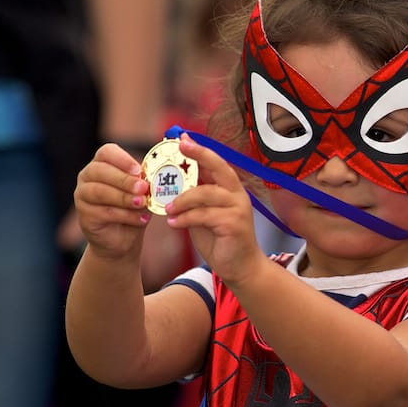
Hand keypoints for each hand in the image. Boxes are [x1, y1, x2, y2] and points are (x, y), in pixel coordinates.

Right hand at [73, 143, 149, 260]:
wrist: (122, 238)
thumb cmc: (133, 209)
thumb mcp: (143, 193)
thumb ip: (145, 183)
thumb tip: (157, 176)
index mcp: (103, 163)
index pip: (107, 152)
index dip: (122, 159)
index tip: (139, 170)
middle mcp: (88, 175)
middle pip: (101, 171)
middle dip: (124, 180)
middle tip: (143, 188)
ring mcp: (82, 194)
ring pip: (100, 192)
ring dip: (124, 198)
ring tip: (143, 203)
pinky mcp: (84, 215)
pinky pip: (104, 212)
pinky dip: (125, 215)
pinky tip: (141, 219)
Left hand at [165, 134, 262, 283]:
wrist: (240, 268)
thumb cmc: (220, 240)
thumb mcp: (203, 216)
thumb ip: (194, 200)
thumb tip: (171, 184)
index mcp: (230, 189)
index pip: (216, 163)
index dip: (200, 149)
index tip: (182, 138)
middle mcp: (237, 194)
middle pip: (219, 167)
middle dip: (199, 155)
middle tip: (179, 149)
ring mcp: (238, 208)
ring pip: (205, 194)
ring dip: (182, 200)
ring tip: (167, 209)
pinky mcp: (234, 224)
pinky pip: (204, 215)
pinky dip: (186, 218)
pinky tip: (174, 224)